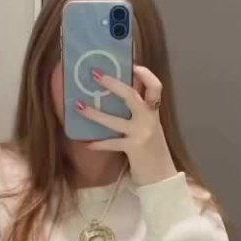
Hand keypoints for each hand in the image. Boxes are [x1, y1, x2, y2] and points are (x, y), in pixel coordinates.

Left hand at [76, 65, 176, 185]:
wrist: (162, 177)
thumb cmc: (151, 150)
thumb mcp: (148, 128)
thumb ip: (138, 114)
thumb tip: (116, 98)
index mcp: (153, 112)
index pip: (155, 87)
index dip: (145, 74)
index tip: (132, 64)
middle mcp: (149, 119)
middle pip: (131, 95)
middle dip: (112, 84)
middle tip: (94, 74)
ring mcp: (142, 133)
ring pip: (115, 119)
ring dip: (95, 113)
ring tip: (78, 106)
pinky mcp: (134, 148)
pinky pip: (112, 143)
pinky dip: (99, 143)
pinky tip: (87, 143)